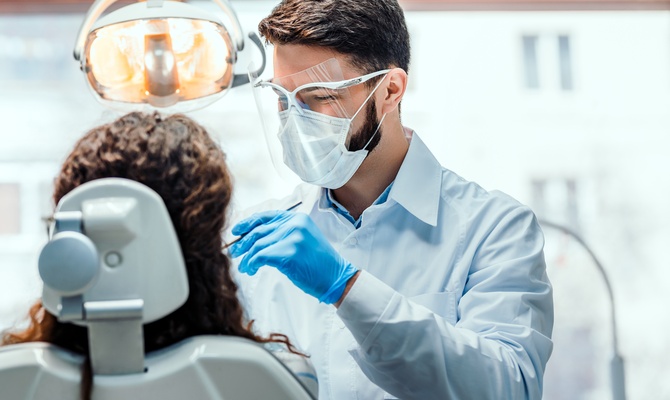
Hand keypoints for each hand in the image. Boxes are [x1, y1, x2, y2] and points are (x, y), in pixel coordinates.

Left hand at [229, 210, 357, 303]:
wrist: (336, 277)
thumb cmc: (318, 263)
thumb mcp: (304, 239)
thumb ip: (284, 233)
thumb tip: (255, 238)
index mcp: (298, 218)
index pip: (266, 216)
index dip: (248, 223)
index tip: (236, 231)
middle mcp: (294, 224)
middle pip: (259, 231)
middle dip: (243, 243)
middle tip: (234, 253)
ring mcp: (292, 237)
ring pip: (258, 245)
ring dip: (247, 258)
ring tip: (245, 267)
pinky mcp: (289, 253)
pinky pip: (261, 256)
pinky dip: (252, 263)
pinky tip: (251, 270)